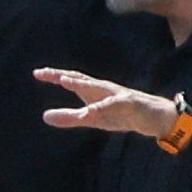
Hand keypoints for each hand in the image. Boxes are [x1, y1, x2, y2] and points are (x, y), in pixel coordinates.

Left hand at [34, 68, 177, 137]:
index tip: (37, 73)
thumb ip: (70, 117)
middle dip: (62, 75)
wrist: (155, 117)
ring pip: (96, 87)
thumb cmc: (122, 115)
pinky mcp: (128, 104)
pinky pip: (113, 104)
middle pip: (80, 78)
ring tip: (64, 80)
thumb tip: (44, 116)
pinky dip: (101, 106)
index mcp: (93, 91)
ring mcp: (116, 94)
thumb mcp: (93, 119)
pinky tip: (90, 110)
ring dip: (80, 83)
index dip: (54, 75)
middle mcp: (103, 88)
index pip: (72, 80)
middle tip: (42, 72)